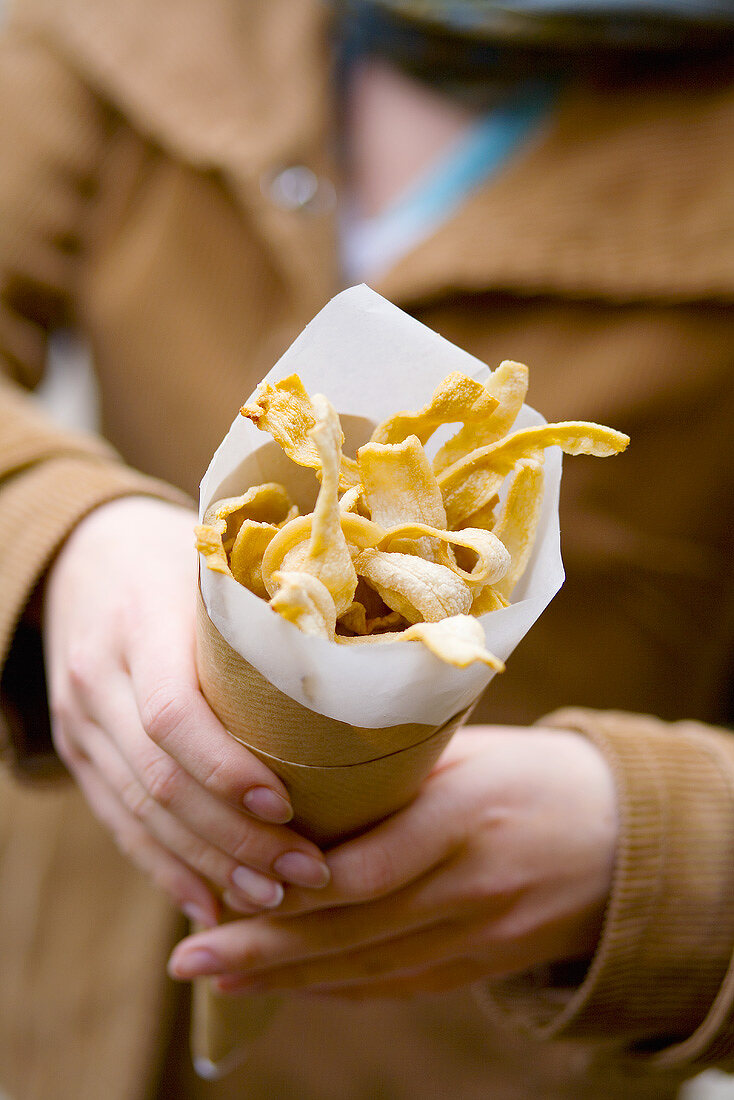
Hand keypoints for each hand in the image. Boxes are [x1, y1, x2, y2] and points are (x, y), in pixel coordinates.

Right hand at [43, 496, 329, 927]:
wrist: (83, 552)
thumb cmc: (178, 556)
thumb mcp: (217, 565)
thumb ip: (271, 611)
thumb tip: (372, 666)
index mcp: (138, 622)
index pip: (173, 714)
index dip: (227, 769)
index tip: (287, 807)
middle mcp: (98, 677)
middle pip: (159, 779)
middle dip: (232, 839)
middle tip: (306, 874)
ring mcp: (79, 719)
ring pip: (137, 811)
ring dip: (206, 864)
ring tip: (272, 899)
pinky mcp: (77, 749)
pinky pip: (115, 820)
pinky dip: (162, 865)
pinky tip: (208, 901)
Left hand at [167, 725, 616, 994]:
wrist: (618, 838)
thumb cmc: (531, 773)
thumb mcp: (470, 751)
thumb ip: (394, 768)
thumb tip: (294, 770)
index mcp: (465, 814)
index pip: (367, 868)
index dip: (291, 888)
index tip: (221, 886)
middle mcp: (469, 884)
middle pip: (352, 930)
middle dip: (264, 947)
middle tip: (188, 954)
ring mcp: (477, 935)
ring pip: (365, 968)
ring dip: (284, 976)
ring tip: (214, 971)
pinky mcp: (478, 965)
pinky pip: (394, 985)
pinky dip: (332, 988)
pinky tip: (282, 985)